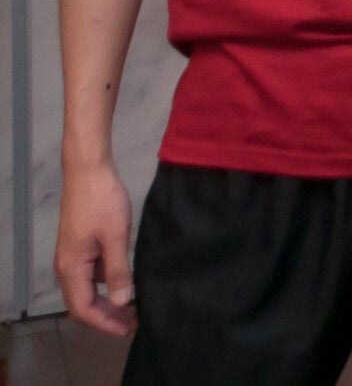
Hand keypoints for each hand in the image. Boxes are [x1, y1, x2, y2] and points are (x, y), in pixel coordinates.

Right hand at [55, 160, 136, 335]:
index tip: (128, 329)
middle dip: (107, 317)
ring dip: (108, 302)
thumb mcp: (116, 236)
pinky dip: (107, 284)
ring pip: (87, 290)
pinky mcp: (81, 247)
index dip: (104, 323)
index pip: (83, 309)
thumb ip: (119, 270)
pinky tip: (127, 283)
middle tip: (134, 324)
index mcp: (71, 268)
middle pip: (82, 304)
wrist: (89, 171)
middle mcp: (67, 267)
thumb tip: (123, 301)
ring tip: (134, 308)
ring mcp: (73, 257)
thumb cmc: (102, 201)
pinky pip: (91, 275)